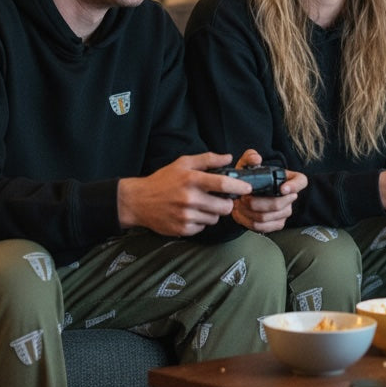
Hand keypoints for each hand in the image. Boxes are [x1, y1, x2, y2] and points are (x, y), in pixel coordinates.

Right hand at [116, 152, 250, 236]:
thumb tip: (228, 157)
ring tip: (200, 205)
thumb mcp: (182, 163)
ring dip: (212, 213)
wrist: (138, 201)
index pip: (222, 184)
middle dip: (226, 204)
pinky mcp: (182, 229)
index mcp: (191, 180)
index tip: (247, 188)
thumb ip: (207, 159)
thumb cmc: (162, 180)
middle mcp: (189, 198)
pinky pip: (203, 227)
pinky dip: (200, 222)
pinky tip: (191, 214)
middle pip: (224, 207)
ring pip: (215, 219)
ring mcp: (186, 216)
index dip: (239, 187)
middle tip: (220, 199)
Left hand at [229, 150, 306, 233]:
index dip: (294, 186)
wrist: (244, 194)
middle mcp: (290, 197)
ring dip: (249, 212)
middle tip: (243, 197)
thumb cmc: (251, 179)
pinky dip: (248, 221)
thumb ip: (250, 157)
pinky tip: (241, 213)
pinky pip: (262, 227)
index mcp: (289, 179)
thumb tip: (256, 159)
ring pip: (266, 217)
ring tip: (239, 204)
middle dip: (256, 202)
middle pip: (278, 204)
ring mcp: (284, 212)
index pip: (301, 181)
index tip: (283, 189)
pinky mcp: (276, 224)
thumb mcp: (249, 164)